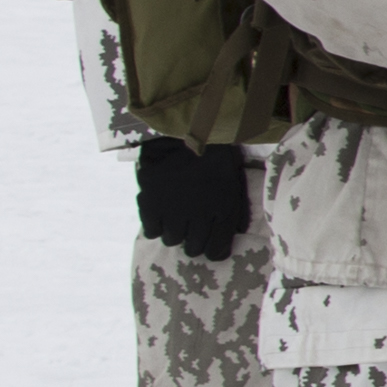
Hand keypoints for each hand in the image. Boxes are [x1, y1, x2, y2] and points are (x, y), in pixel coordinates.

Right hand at [135, 136, 252, 260]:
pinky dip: (155, 224)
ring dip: (174, 231)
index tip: (209, 243)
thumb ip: (235, 214)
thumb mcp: (235, 186)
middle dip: (193, 241)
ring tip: (176, 216)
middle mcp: (199, 217)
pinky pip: (151, 230)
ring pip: (172, 240)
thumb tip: (233, 238)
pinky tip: (161, 212)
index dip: (212, 250)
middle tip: (191, 227)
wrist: (190, 134)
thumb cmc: (218, 160)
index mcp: (224, 213)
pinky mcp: (151, 202)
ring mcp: (174, 211)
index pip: (216, 252)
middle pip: (193, 249)